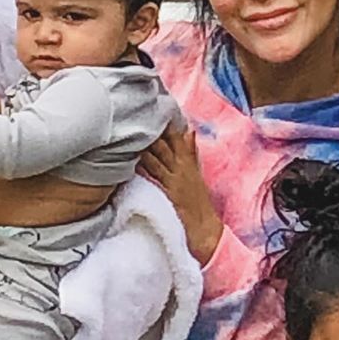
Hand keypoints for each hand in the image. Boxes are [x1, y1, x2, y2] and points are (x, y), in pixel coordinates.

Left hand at [140, 124, 222, 264]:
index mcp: (189, 162)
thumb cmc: (198, 204)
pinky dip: (146, 163)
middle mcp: (184, 167)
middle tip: (137, 114)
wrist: (206, 230)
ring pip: (160, 154)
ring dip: (147, 142)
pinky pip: (157, 173)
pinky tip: (135, 157)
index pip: (176, 136)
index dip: (164, 123)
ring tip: (132, 130)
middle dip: (153, 128)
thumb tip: (189, 131)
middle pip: (166, 142)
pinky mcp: (172, 190)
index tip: (152, 109)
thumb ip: (191, 153)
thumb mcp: (197, 174)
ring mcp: (178, 178)